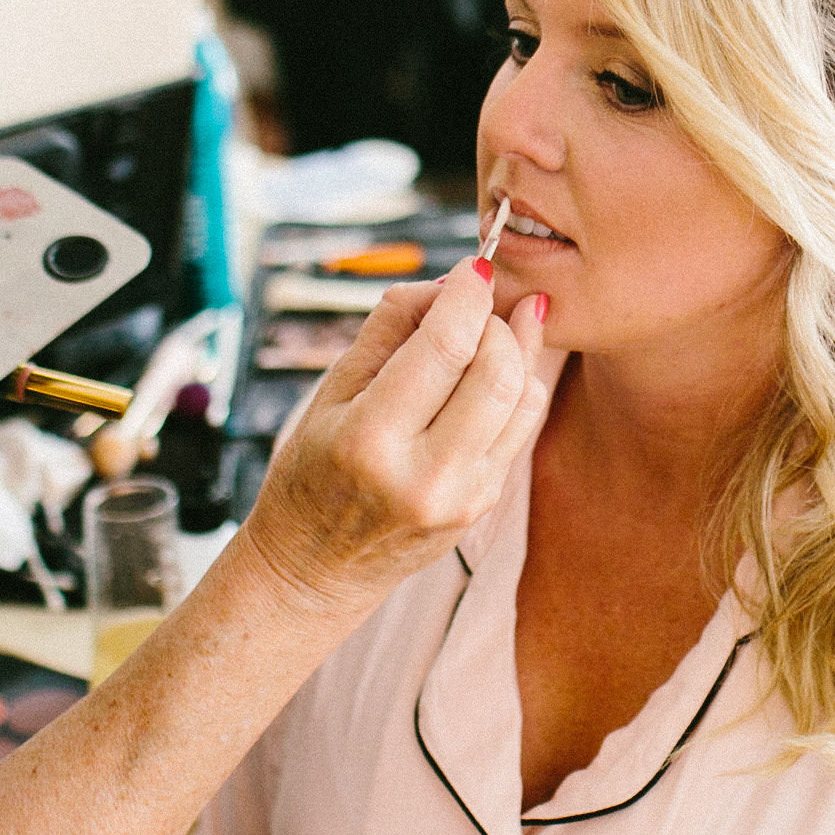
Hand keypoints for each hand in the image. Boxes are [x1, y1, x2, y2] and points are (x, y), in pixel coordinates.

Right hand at [238, 260, 561, 608]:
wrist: (315, 568)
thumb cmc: (312, 472)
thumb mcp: (330, 394)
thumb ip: (389, 330)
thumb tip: (447, 284)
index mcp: (370, 440)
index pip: (444, 347)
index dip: (468, 294)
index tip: (474, 266)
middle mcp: (424, 475)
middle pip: (495, 370)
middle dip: (496, 320)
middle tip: (479, 300)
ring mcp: (463, 496)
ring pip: (522, 396)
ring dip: (517, 347)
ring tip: (498, 321)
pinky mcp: (484, 504)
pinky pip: (521, 425)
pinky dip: (516, 383)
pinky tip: (500, 362)